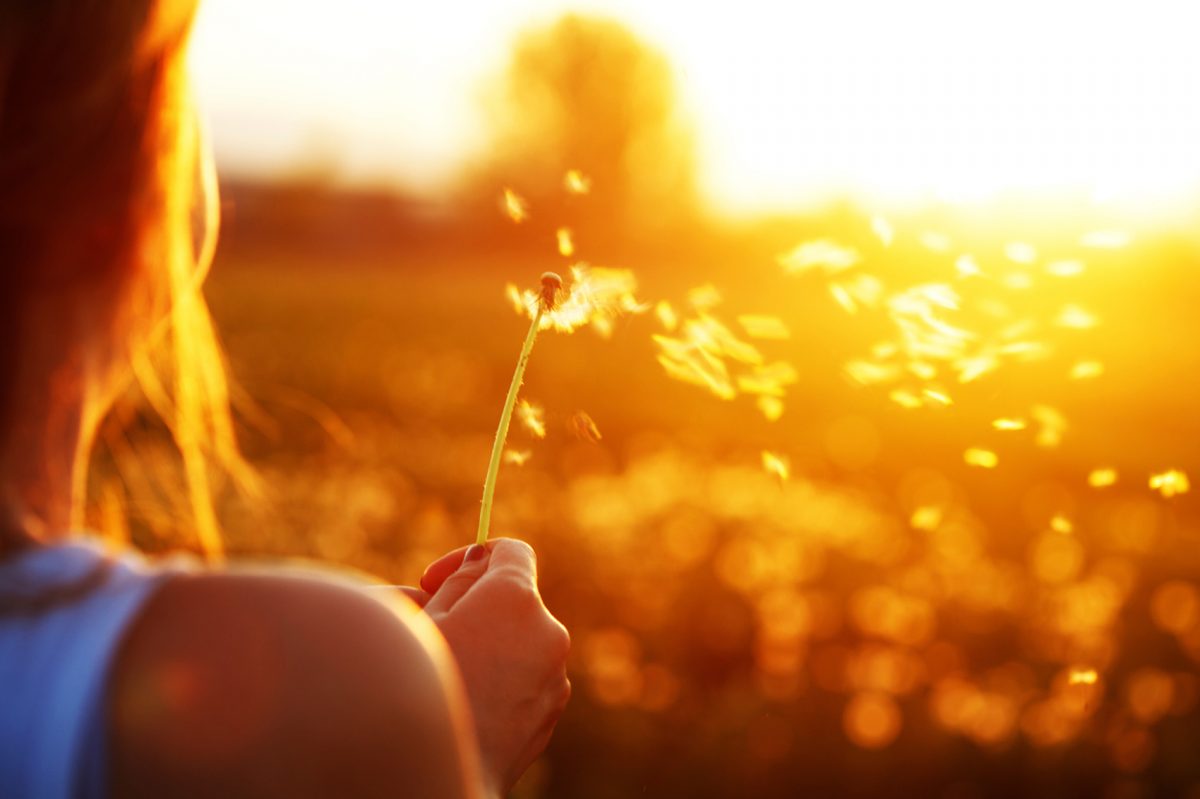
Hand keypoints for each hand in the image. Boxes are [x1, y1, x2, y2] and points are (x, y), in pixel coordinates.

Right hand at [421, 540, 570, 796]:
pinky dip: (502, 677)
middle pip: (516, 598)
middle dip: (477, 606)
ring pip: (521, 640)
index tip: (435, 580)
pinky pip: (527, 676)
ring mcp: (556, 674)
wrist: (438, 773)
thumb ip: (457, 581)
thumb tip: (479, 561)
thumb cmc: (420, 690)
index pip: (511, 551)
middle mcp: (548, 630)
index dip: (470, 558)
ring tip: (448, 670)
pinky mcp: (552, 710)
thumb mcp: (423, 622)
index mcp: (515, 597)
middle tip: (435, 628)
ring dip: (491, 643)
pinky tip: (466, 700)